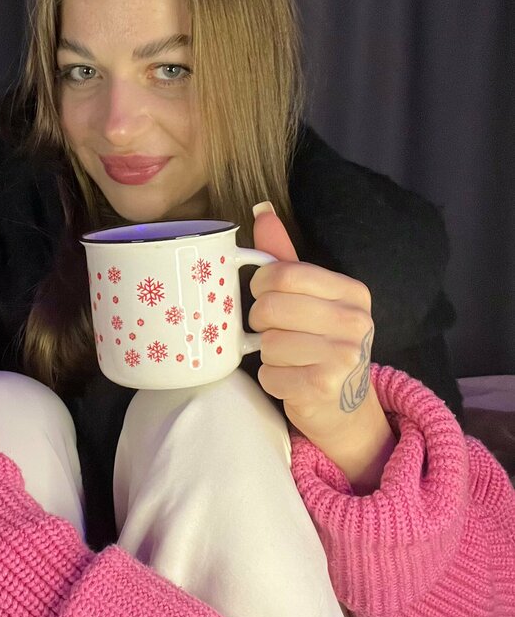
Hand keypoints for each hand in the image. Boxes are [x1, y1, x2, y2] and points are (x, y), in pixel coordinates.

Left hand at [248, 202, 379, 449]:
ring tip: (288, 358)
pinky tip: (292, 380)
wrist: (345, 407)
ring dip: (268, 354)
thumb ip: (285, 257)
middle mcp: (355, 321)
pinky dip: (272, 380)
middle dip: (261, 321)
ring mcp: (344, 356)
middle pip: (270, 307)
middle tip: (273, 330)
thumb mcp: (310, 296)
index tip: (265, 296)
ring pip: (268, 344)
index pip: (283, 274)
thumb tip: (261, 209)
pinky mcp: (324, 388)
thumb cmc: (320, 343)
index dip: (260, 286)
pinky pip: (270, 375)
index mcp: (352, 292)